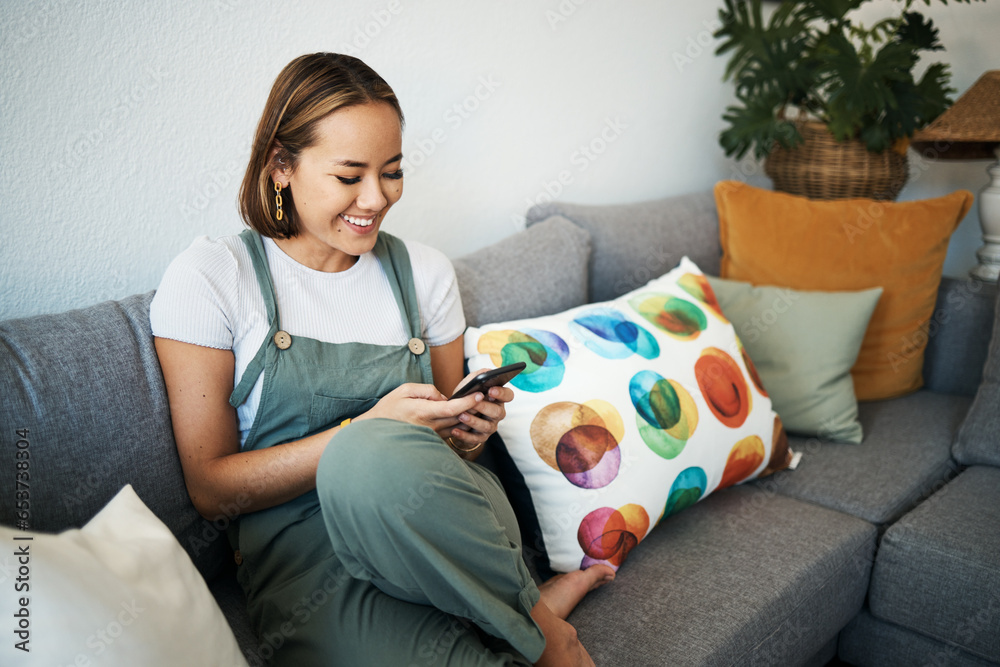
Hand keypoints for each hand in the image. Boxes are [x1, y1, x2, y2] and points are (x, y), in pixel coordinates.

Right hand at [357, 382, 481, 434]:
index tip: (479, 394)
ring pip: (457, 427)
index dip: (468, 401)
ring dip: (470, 417)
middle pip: (459, 418)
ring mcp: (432, 436)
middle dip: (474, 408)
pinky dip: (462, 425)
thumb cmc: (390, 408)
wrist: (377, 431)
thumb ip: (426, 390)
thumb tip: (442, 396)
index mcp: (424, 413)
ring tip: (481, 405)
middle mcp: (430, 427)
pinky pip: (451, 433)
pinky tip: (468, 416)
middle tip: (488, 396)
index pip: (452, 409)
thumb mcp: (405, 390)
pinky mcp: (433, 441)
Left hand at [442, 368, 513, 450]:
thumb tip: (487, 372)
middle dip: (484, 407)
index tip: (491, 390)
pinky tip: (455, 430)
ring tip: (461, 415)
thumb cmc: (466, 397)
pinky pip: (475, 439)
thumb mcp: (470, 384)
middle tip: (473, 403)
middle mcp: (497, 413)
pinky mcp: (481, 437)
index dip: (501, 393)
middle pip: (498, 412)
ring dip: (473, 421)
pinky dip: (464, 436)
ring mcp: (490, 426)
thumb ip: (478, 376)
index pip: (508, 395)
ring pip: (486, 426)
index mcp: (498, 399)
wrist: (456, 415)